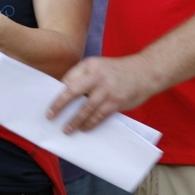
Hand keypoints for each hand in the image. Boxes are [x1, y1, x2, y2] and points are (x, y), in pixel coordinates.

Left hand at [47, 54, 161, 132]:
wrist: (146, 71)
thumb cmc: (119, 71)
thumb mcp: (100, 67)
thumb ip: (85, 78)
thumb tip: (66, 95)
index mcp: (89, 65)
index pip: (68, 79)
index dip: (57, 93)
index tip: (49, 104)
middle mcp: (96, 75)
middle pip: (71, 91)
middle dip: (59, 105)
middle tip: (50, 116)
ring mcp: (106, 89)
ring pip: (85, 108)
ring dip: (74, 121)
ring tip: (66, 129)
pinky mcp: (116, 101)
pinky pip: (99, 115)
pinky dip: (90, 123)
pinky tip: (84, 128)